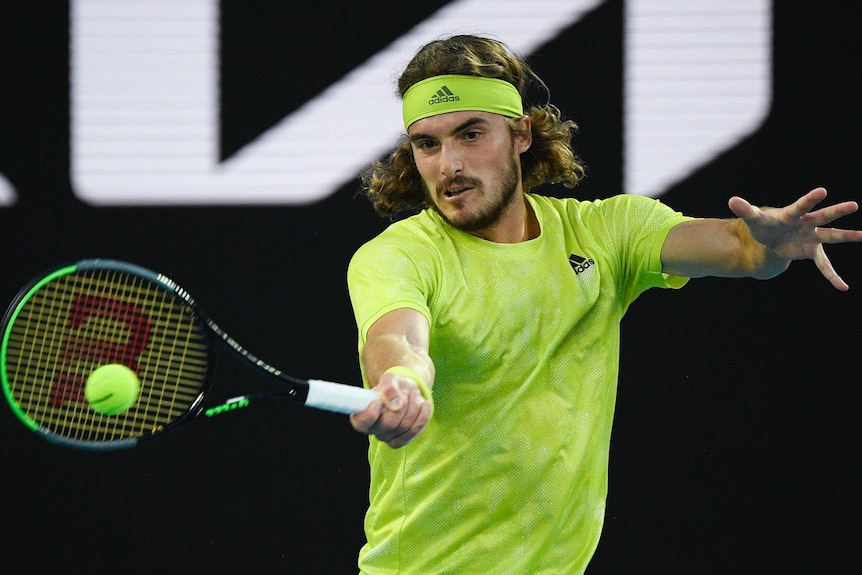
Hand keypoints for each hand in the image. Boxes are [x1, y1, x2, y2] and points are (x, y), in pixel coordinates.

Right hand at [349, 370, 431, 447]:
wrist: (406, 390)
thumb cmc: (393, 386)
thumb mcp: (389, 380)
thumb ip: (389, 388)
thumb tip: (396, 405)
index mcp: (363, 415)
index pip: (361, 423)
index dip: (370, 414)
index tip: (378, 402)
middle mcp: (374, 429)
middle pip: (389, 424)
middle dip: (401, 405)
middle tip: (405, 392)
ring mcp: (389, 437)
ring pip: (404, 426)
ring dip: (413, 407)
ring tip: (414, 393)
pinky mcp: (403, 439)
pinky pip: (414, 431)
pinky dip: (422, 417)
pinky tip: (425, 404)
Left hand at [728, 187, 861, 290]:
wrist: (771, 236)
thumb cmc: (765, 224)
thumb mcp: (754, 219)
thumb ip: (745, 210)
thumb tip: (732, 200)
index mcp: (792, 214)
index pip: (801, 206)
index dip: (810, 199)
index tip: (822, 191)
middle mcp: (806, 223)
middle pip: (823, 217)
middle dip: (837, 211)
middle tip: (853, 205)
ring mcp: (812, 237)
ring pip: (832, 237)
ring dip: (848, 236)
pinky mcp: (812, 251)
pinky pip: (823, 265)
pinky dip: (832, 276)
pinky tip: (842, 287)